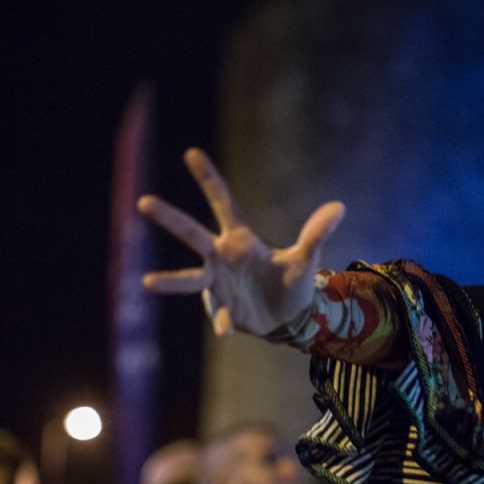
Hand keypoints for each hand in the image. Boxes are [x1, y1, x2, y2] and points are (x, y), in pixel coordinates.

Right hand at [138, 148, 344, 336]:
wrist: (289, 318)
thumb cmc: (292, 282)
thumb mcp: (306, 258)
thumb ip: (316, 234)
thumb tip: (340, 206)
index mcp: (240, 239)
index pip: (223, 202)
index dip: (208, 179)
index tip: (191, 153)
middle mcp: (222, 258)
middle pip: (192, 233)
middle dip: (170, 218)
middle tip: (143, 201)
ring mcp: (218, 284)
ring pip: (189, 278)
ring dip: (170, 280)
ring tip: (147, 281)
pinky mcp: (223, 311)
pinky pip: (221, 316)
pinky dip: (224, 323)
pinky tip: (227, 331)